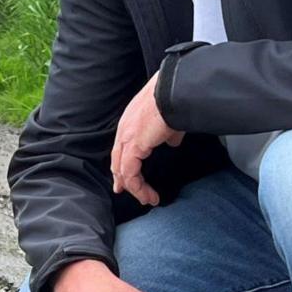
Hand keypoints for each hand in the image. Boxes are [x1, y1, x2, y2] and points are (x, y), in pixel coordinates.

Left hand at [110, 71, 184, 205]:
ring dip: (136, 189)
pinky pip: (130, 173)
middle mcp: (124, 130)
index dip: (122, 165)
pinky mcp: (133, 146)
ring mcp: (126, 138)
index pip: (122, 148)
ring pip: (123, 171)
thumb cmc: (174, 100)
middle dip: (122, 179)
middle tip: (125, 192)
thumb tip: (172, 142)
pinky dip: (138, 187)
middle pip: (118, 161)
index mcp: (131, 122)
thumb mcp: (169, 120)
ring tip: (148, 199)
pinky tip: (149, 195)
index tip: (124, 180)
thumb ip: (168, 134)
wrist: (174, 91)